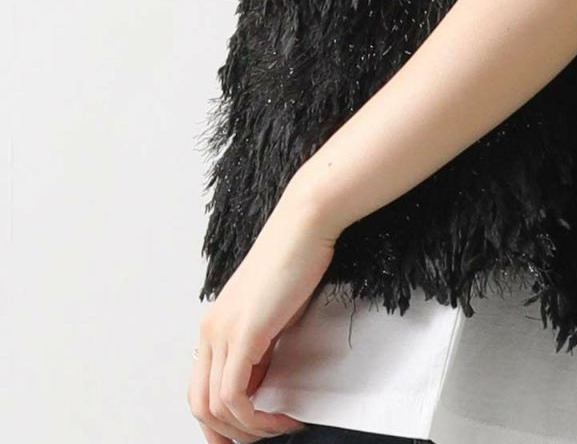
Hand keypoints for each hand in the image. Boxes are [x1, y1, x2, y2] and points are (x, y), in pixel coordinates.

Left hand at [188, 183, 337, 441]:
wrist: (304, 226)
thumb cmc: (296, 260)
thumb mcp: (273, 313)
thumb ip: (261, 346)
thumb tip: (262, 383)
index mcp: (215, 325)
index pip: (200, 390)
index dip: (218, 423)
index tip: (245, 434)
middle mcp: (210, 330)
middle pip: (199, 405)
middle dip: (229, 433)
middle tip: (263, 436)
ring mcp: (222, 331)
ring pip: (215, 406)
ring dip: (249, 428)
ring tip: (279, 426)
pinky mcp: (243, 333)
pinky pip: (234, 394)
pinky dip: (255, 417)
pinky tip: (280, 415)